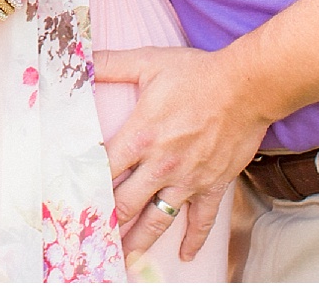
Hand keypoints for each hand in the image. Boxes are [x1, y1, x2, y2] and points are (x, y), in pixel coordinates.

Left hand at [96, 45, 272, 263]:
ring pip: (158, 220)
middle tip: (92, 238)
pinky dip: (193, 240)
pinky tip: (185, 255)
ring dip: (139, 241)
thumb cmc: (197, 73)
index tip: (73, 200)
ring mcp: (188, 179)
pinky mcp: (213, 186)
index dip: (87, 185)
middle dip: (107, 223)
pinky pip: (202, 220)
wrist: (246, 87)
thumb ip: (111, 64)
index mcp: (140, 136)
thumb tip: (80, 60)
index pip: (104, 170)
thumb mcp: (148, 62)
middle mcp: (160, 165)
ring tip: (124, 259)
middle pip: (125, 204)